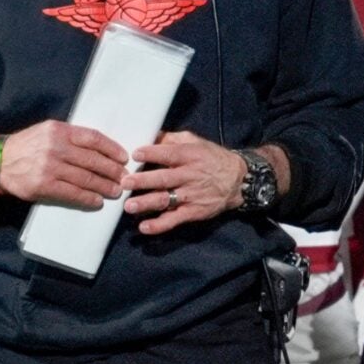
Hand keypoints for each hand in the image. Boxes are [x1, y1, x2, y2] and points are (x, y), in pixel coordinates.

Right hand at [0, 120, 126, 208]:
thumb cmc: (28, 146)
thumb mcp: (47, 131)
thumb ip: (70, 137)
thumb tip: (100, 148)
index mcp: (59, 131)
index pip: (93, 138)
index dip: (112, 149)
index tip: (124, 158)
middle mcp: (56, 147)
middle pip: (93, 160)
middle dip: (113, 171)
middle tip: (125, 178)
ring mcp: (50, 167)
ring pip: (86, 178)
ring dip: (105, 186)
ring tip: (116, 191)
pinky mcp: (44, 185)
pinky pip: (73, 193)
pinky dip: (88, 198)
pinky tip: (97, 201)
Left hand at [124, 130, 248, 235]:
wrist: (238, 180)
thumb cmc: (212, 158)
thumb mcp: (196, 142)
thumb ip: (172, 139)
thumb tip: (149, 135)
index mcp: (190, 156)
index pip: (169, 154)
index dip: (152, 153)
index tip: (135, 155)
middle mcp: (190, 176)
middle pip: (164, 178)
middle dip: (143, 181)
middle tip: (125, 183)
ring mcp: (192, 195)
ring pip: (167, 199)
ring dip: (147, 203)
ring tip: (129, 206)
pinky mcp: (194, 212)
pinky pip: (175, 219)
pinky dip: (160, 225)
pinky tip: (144, 227)